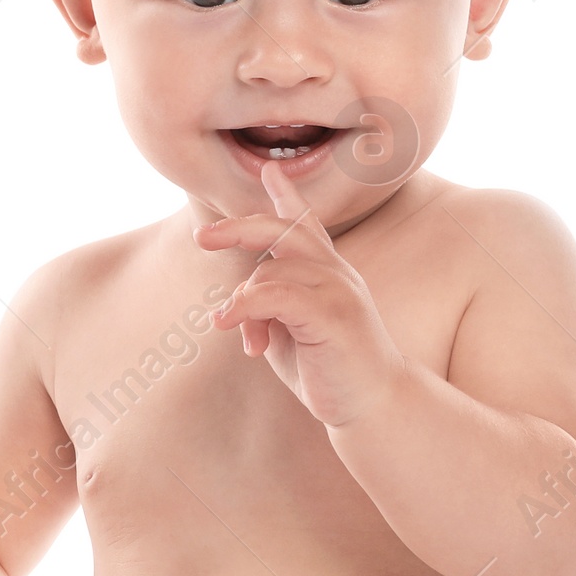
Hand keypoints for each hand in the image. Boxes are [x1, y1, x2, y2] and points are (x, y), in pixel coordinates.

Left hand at [195, 161, 404, 427]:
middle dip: (237, 228)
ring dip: (242, 302)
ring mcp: (337, 290)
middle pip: (282, 231)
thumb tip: (231, 308)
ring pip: (270, 270)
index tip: (270, 171)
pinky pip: (277, 294)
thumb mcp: (290, 334)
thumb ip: (267, 310)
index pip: (306, 224)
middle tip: (201, 237)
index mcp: (327, 273)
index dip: (287, 196)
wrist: (374, 405)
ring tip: (238, 334)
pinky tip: (228, 323)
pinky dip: (245, 306)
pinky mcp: (333, 314)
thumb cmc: (330, 369)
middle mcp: (335, 272)